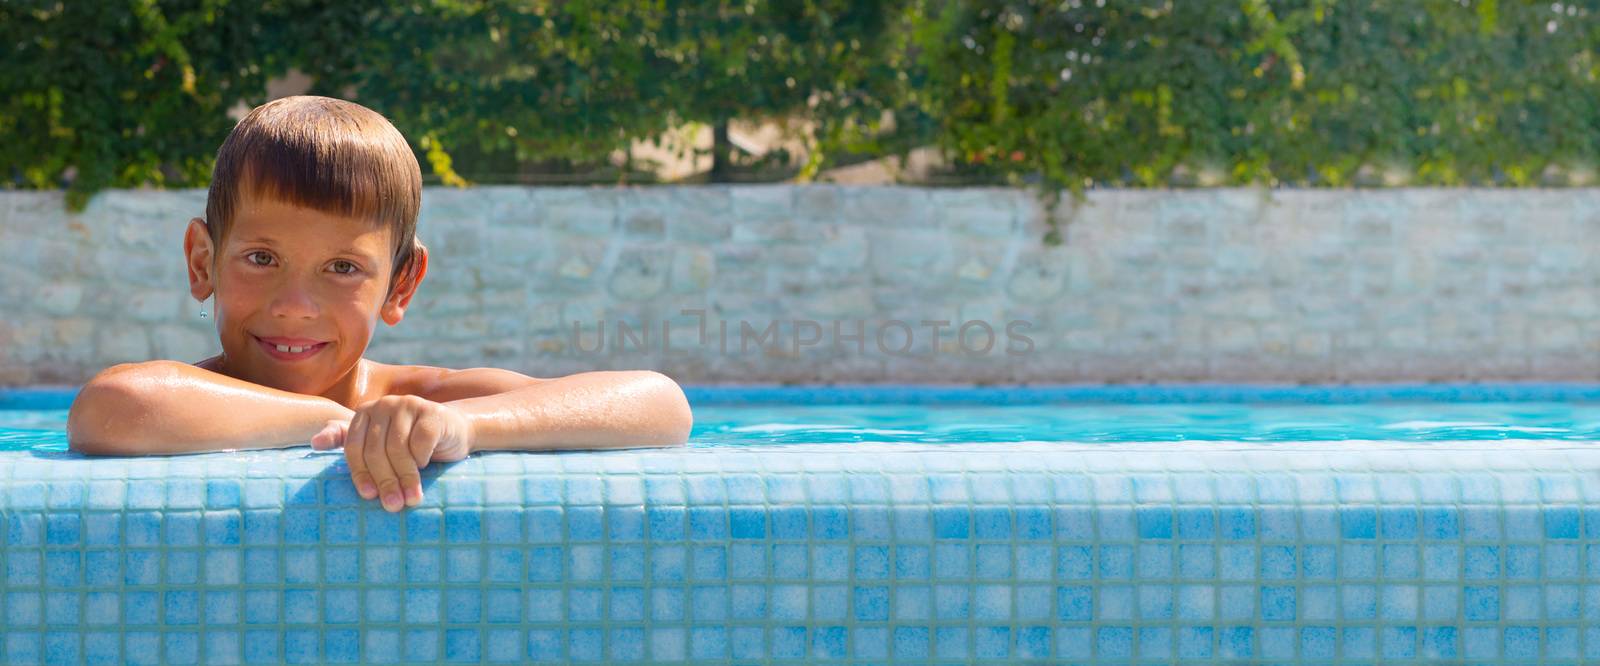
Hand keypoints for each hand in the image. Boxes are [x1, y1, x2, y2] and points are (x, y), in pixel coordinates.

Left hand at [311, 395, 474, 510]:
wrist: (454, 433)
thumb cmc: (412, 445)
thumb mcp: (379, 445)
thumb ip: (347, 441)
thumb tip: (314, 443)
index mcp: (365, 413)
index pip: (354, 448)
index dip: (360, 475)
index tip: (369, 497)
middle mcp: (383, 404)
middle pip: (375, 450)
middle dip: (385, 482)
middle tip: (393, 506)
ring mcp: (408, 405)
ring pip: (398, 448)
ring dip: (406, 478)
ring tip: (412, 499)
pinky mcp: (432, 412)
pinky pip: (421, 441)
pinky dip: (423, 458)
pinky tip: (427, 465)